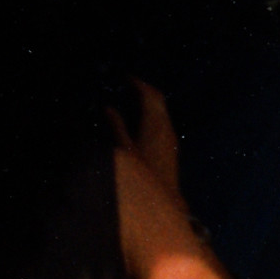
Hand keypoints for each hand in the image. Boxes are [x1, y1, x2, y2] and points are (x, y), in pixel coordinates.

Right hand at [109, 78, 181, 192]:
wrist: (164, 201)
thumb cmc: (141, 174)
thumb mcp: (122, 148)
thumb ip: (116, 125)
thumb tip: (108, 108)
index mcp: (155, 124)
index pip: (149, 95)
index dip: (138, 84)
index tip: (126, 77)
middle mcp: (166, 127)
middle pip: (158, 100)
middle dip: (144, 90)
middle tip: (129, 84)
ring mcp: (170, 137)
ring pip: (161, 111)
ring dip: (148, 102)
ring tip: (132, 98)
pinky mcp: (171, 147)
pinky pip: (162, 121)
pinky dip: (152, 114)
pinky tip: (141, 120)